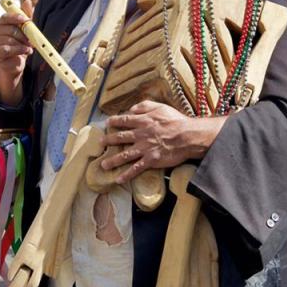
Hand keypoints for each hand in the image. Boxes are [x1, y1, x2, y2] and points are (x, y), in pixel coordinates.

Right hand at [0, 0, 33, 103]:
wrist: (15, 64)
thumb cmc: (20, 45)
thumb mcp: (25, 30)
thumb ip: (26, 16)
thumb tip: (28, 1)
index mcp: (1, 23)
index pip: (5, 17)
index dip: (15, 17)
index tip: (26, 19)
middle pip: (10, 29)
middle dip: (24, 34)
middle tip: (32, 39)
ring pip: (9, 39)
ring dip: (22, 44)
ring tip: (29, 47)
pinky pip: (7, 49)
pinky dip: (19, 50)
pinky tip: (25, 52)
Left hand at [100, 100, 222, 183]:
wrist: (187, 136)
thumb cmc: (176, 120)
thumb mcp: (160, 107)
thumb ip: (144, 106)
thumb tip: (131, 110)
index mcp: (143, 121)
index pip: (124, 120)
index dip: (114, 121)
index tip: (107, 123)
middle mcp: (140, 135)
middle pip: (120, 137)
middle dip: (108, 140)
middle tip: (100, 143)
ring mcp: (144, 148)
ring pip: (124, 155)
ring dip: (112, 160)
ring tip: (103, 164)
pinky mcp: (151, 160)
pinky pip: (136, 168)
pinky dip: (126, 175)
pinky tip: (118, 179)